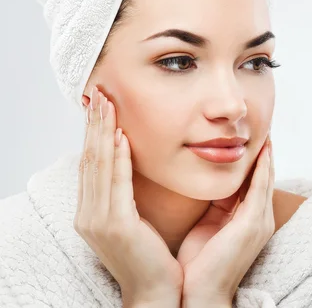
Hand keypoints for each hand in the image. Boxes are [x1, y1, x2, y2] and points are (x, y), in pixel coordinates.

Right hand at [74, 86, 183, 306]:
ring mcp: (98, 220)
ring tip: (107, 104)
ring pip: (99, 166)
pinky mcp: (115, 225)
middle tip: (99, 93)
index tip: (100, 106)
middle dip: (94, 124)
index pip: (90, 164)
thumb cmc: (149, 256)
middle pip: (89, 159)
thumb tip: (128, 162)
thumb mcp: (133, 220)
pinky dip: (117, 159)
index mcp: (92, 213)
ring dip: (102, 132)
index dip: (93, 133)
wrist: (154, 292)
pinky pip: (116, 184)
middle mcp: (88, 214)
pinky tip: (120, 136)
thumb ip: (125, 194)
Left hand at [177, 135, 274, 304]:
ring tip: (267, 131)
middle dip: (266, 153)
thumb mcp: (207, 227)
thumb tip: (207, 184)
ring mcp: (259, 221)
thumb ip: (214, 206)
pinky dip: (262, 168)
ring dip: (267, 154)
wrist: (200, 294)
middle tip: (265, 126)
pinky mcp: (252, 223)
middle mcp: (260, 218)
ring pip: (266, 178)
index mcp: (248, 219)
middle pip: (265, 177)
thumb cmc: (199, 264)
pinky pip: (259, 188)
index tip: (252, 138)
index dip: (256, 160)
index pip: (255, 183)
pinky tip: (263, 150)